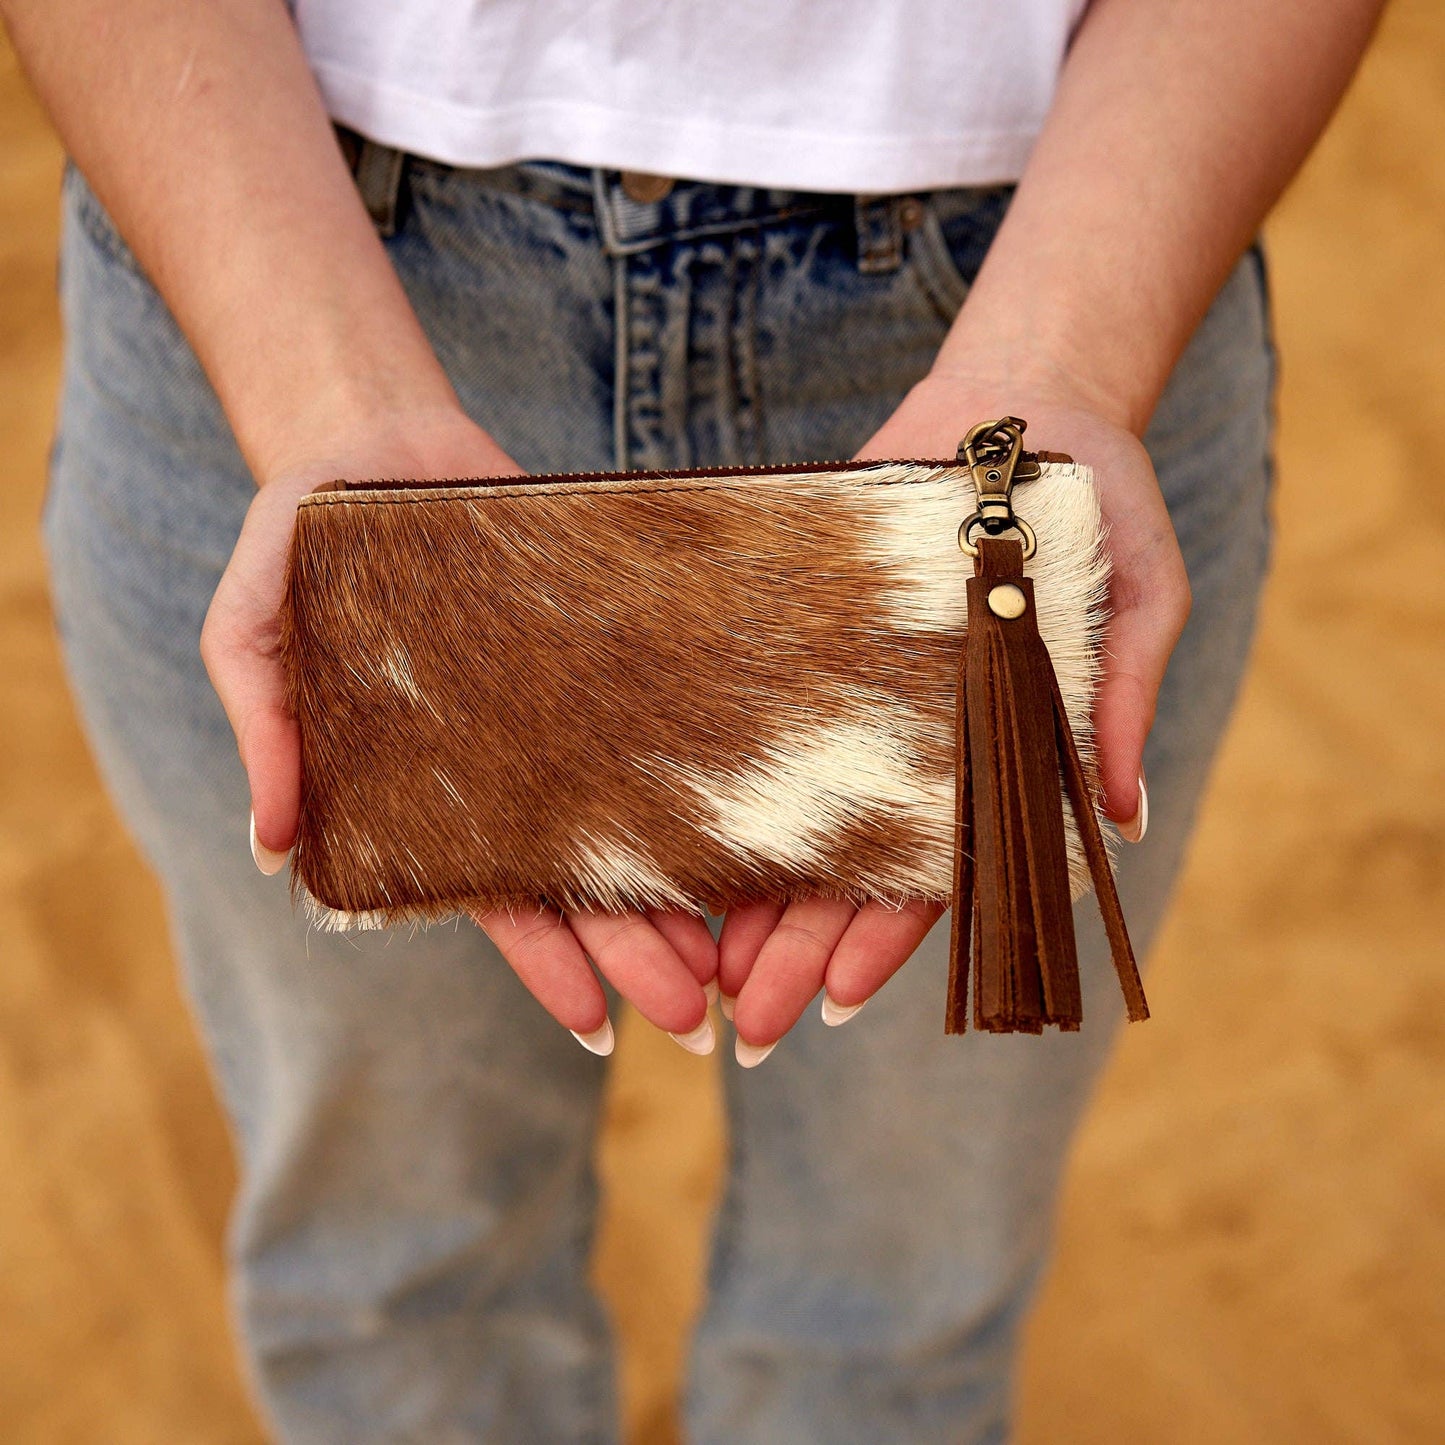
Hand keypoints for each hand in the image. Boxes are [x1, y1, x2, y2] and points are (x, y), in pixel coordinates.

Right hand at [201, 406, 718, 1056]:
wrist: (380, 438)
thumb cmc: (302, 537)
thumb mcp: (253, 628)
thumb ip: (264, 728)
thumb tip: (271, 851)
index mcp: (426, 787)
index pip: (493, 898)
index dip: (546, 965)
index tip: (599, 1030)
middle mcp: (505, 764)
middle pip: (581, 881)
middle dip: (636, 954)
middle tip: (700, 1024)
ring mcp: (561, 712)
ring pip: (631, 820)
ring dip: (683, 892)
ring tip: (741, 959)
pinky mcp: (606, 653)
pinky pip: (658, 728)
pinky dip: (698, 781)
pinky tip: (753, 829)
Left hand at [720, 370, 1186, 1061]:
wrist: (1018, 401)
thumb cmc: (1098, 499)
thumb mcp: (1136, 595)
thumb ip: (1117, 698)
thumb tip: (1123, 819)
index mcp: (998, 752)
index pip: (940, 872)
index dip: (887, 941)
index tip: (835, 1004)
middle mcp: (922, 744)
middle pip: (855, 870)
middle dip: (802, 950)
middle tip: (744, 1025)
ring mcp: (859, 700)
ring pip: (801, 820)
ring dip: (755, 900)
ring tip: (699, 970)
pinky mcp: (807, 645)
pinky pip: (766, 730)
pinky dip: (733, 790)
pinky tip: (678, 843)